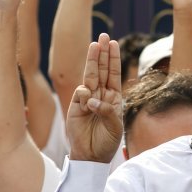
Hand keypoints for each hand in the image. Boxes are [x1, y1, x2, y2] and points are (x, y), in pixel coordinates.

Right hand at [66, 33, 122, 162]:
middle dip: (102, 53)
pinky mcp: (75, 106)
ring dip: (92, 61)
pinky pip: (80, 93)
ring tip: (95, 45)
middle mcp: (100, 95)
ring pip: (90, 76)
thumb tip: (93, 99)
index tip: (114, 43)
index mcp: (113, 97)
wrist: (91, 156)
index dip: (113, 58)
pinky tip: (89, 100)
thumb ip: (108, 111)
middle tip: (104, 36)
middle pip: (101, 70)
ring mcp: (87, 100)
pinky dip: (85, 93)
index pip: (113, 73)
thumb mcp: (115, 126)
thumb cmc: (107, 141)